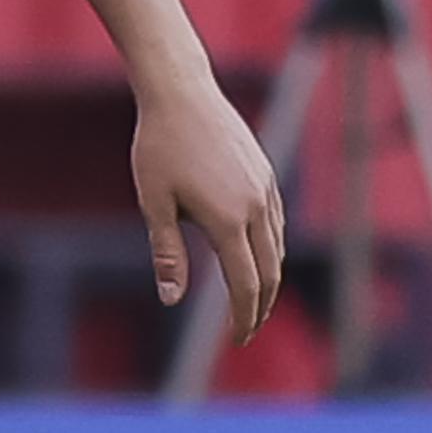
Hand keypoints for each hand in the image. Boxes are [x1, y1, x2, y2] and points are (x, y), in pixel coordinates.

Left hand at [137, 73, 287, 342]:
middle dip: (260, 307)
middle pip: (270, 272)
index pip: (245, 284)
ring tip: (252, 300)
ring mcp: (265, 187)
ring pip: (277, 247)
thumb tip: (171, 300)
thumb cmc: (158, 146)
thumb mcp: (154, 203)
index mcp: (227, 220)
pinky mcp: (266, 172)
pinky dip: (271, 248)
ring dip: (268, 279)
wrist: (180, 92)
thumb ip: (167, 254)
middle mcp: (254, 206)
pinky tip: (256, 255)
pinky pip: (276, 222)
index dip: (243, 318)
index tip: (235, 340)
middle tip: (245, 330)